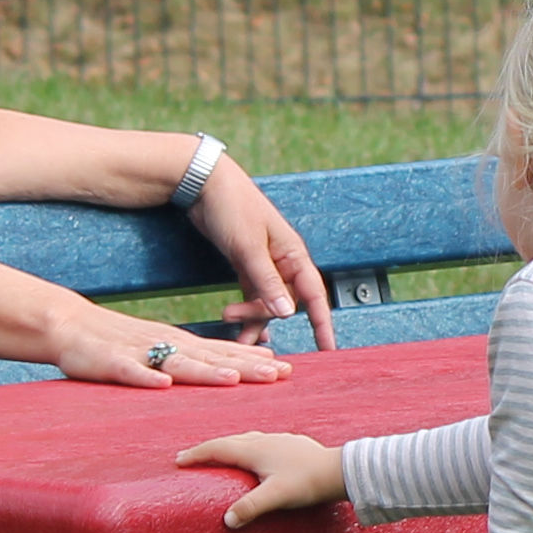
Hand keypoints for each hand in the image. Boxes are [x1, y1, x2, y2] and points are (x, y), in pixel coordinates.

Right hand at [49, 302, 291, 389]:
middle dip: (244, 366)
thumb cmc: (114, 340)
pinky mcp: (110, 362)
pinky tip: (162, 384)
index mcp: (177, 342)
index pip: (221, 351)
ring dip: (205, 371)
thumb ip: (188, 358)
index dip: (253, 360)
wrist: (67, 324)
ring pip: (177, 362)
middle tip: (278, 375)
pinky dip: (145, 377)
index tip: (285, 368)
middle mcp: (164, 344)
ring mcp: (138, 352)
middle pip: (210, 357)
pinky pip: (129, 371)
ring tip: (232, 378)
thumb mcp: (158, 346)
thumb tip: (224, 370)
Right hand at [177, 430, 346, 528]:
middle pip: (228, 441)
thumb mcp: (276, 497)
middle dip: (208, 448)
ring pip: (246, 438)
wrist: (339, 470)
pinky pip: (261, 441)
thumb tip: (227, 520)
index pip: (217, 449)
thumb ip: (250, 507)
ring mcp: (279, 440)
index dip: (197, 455)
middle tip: (191, 456)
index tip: (179, 460)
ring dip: (228, 445)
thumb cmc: (308, 482)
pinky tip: (256, 452)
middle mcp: (264, 440)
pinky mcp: (292, 443)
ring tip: (220, 452)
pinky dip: (248, 445)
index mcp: (255, 450)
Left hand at [187, 158, 340, 352]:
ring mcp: (265, 264)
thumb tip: (287, 314)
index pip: (314, 295)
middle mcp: (283, 261)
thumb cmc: (231, 207)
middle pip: (284, 303)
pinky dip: (246, 310)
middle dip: (263, 317)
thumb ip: (267, 281)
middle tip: (233, 320)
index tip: (328, 349)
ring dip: (251, 318)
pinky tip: (236, 325)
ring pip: (267, 302)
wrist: (203, 183)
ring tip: (229, 328)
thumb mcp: (248, 247)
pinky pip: (253, 295)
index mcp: (293, 254)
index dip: (322, 323)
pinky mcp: (246, 265)